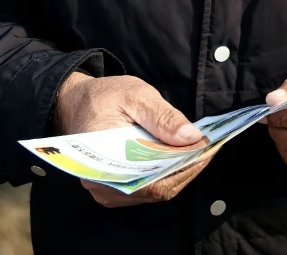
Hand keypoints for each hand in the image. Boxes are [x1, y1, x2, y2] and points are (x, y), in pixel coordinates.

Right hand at [53, 72, 211, 207]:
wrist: (76, 104)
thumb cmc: (104, 97)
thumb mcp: (135, 96)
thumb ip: (163, 116)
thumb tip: (191, 137)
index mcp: (103, 161)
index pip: (152, 178)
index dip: (184, 165)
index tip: (207, 147)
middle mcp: (105, 184)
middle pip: (158, 188)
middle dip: (188, 167)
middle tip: (210, 146)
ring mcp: (110, 190)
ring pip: (157, 190)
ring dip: (182, 170)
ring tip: (201, 149)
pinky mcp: (117, 188)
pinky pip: (150, 187)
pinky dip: (170, 172)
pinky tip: (183, 154)